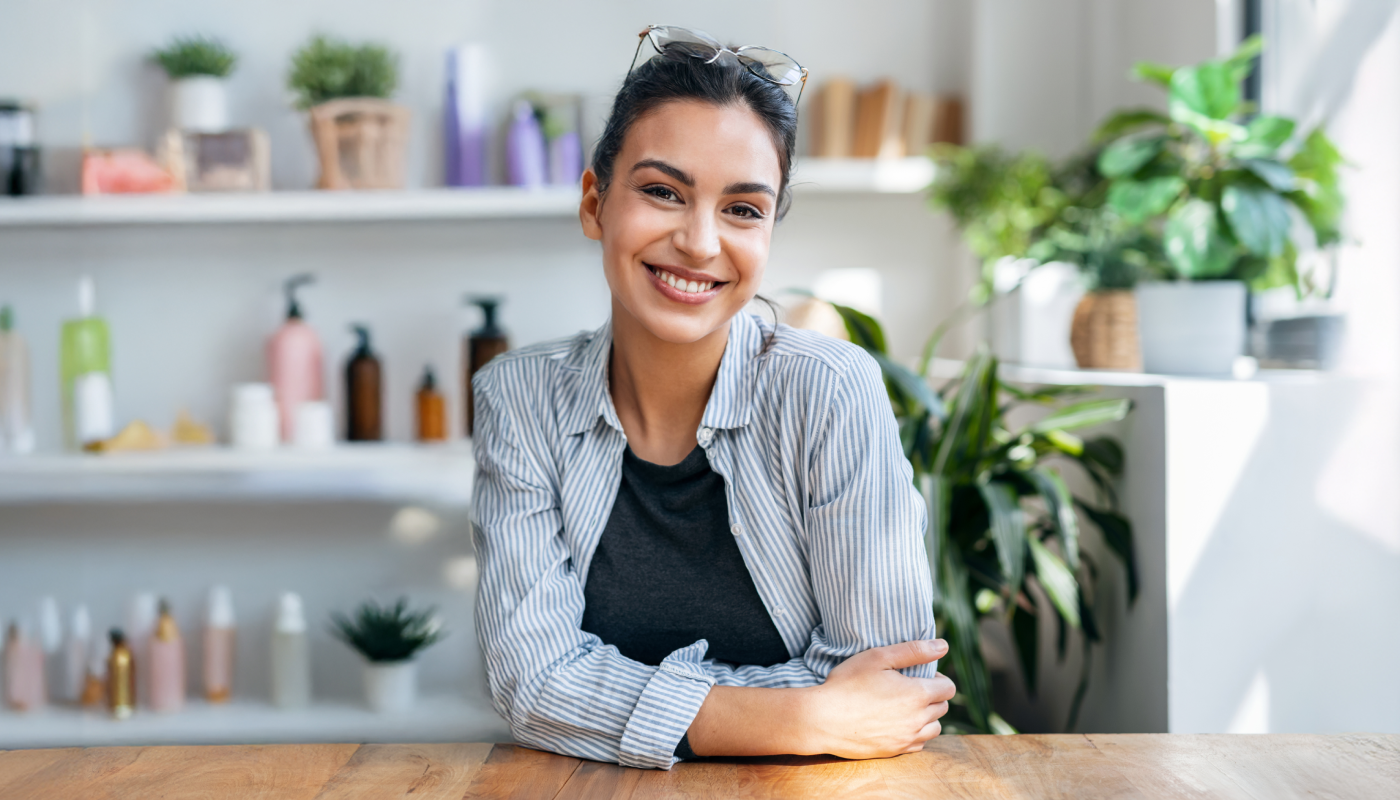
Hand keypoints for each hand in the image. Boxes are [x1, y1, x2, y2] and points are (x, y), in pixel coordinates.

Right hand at [800, 639, 954, 758]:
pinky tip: (898, 723)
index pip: (949, 688)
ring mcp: (907, 739)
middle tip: (909, 687)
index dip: (938, 678)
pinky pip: (919, 744)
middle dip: (932, 695)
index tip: (920, 674)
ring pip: (934, 728)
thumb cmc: (847, 684)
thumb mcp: (878, 657)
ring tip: (905, 705)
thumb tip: (943, 645)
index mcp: (917, 695)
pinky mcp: (895, 751)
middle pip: (943, 708)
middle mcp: (917, 720)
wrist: (823, 719)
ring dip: (927, 716)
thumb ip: (913, 650)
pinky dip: (915, 733)